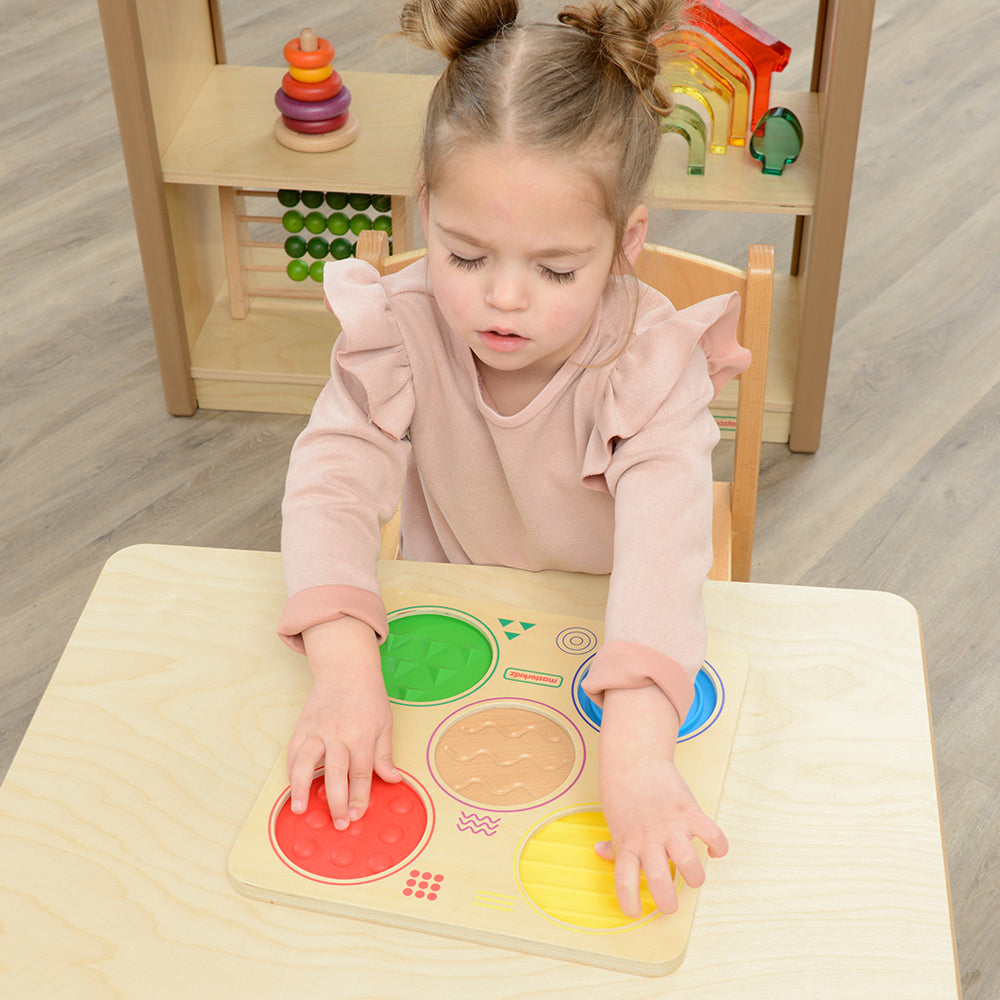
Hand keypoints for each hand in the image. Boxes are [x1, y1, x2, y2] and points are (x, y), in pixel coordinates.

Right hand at [286, 617, 400, 828]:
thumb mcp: (385, 723)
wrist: (346, 668)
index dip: (360, 797)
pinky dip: (292, 770)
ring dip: (302, 788)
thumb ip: (385, 754)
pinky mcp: (303, 725)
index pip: (362, 773)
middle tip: (339, 823)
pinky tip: (293, 786)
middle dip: (337, 802)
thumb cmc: (368, 696)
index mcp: (362, 735)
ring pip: (307, 762)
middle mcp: (338, 734)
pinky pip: (294, 751)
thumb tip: (393, 779)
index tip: (358, 814)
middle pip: (336, 774)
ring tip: (301, 809)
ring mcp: (318, 729)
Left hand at [595, 685, 727, 916]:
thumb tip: (600, 853)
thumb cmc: (624, 794)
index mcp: (628, 844)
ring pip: (688, 863)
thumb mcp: (615, 820)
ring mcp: (670, 825)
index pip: (624, 880)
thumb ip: (614, 842)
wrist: (634, 760)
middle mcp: (649, 838)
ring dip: (695, 877)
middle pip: (659, 879)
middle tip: (671, 906)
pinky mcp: (689, 811)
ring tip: (694, 878)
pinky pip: (712, 834)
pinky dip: (718, 847)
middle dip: (668, 902)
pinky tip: (714, 851)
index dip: (629, 901)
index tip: (636, 912)